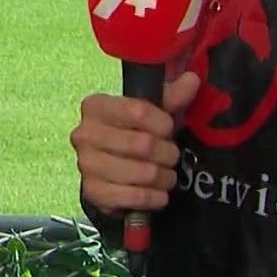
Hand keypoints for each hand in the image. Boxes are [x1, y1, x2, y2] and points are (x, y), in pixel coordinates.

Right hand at [72, 71, 201, 217]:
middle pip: (143, 144)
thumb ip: (172, 96)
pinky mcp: (93, 192)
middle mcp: (84, 134)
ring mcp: (86, 165)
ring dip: (164, 177)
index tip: (168, 128)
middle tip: (170, 156)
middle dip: (167, 153)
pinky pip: (137, 197)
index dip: (163, 123)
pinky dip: (155, 197)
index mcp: (95, 106)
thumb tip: (192, 79)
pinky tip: (157, 192)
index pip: (139, 111)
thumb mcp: (153, 112)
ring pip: (143, 173)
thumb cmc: (134, 134)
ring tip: (166, 175)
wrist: (110, 173)